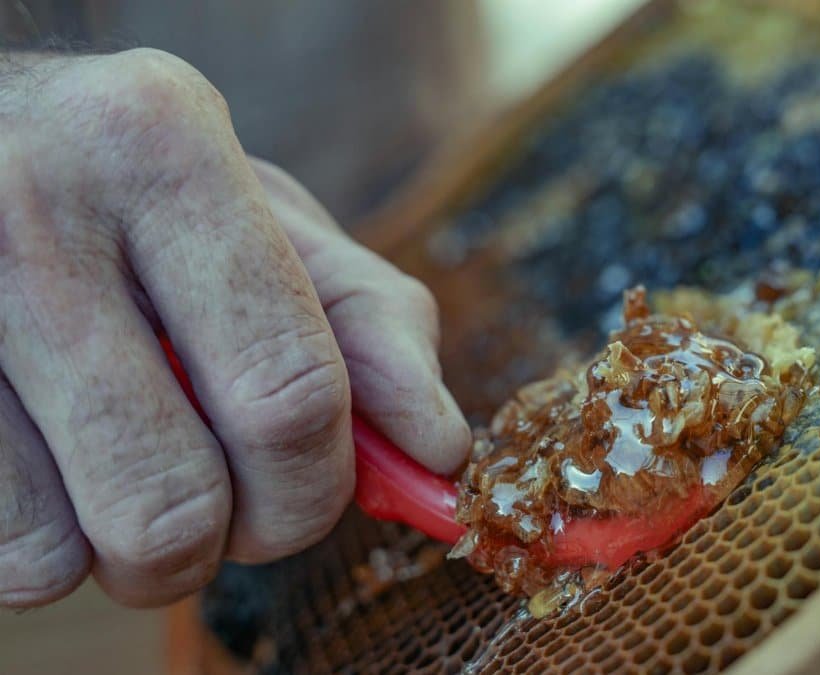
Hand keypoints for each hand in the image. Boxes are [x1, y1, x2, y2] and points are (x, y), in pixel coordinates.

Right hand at [0, 48, 470, 608]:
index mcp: (163, 150)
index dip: (320, 487)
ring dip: (138, 550)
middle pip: (184, 497)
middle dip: (237, 540)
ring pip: (80, 547)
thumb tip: (441, 451)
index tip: (314, 494)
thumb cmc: (143, 199)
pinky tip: (56, 464)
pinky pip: (5, 557)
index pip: (290, 390)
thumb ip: (370, 322)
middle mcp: (33, 209)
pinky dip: (52, 546)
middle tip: (228, 502)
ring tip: (133, 469)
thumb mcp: (268, 221)